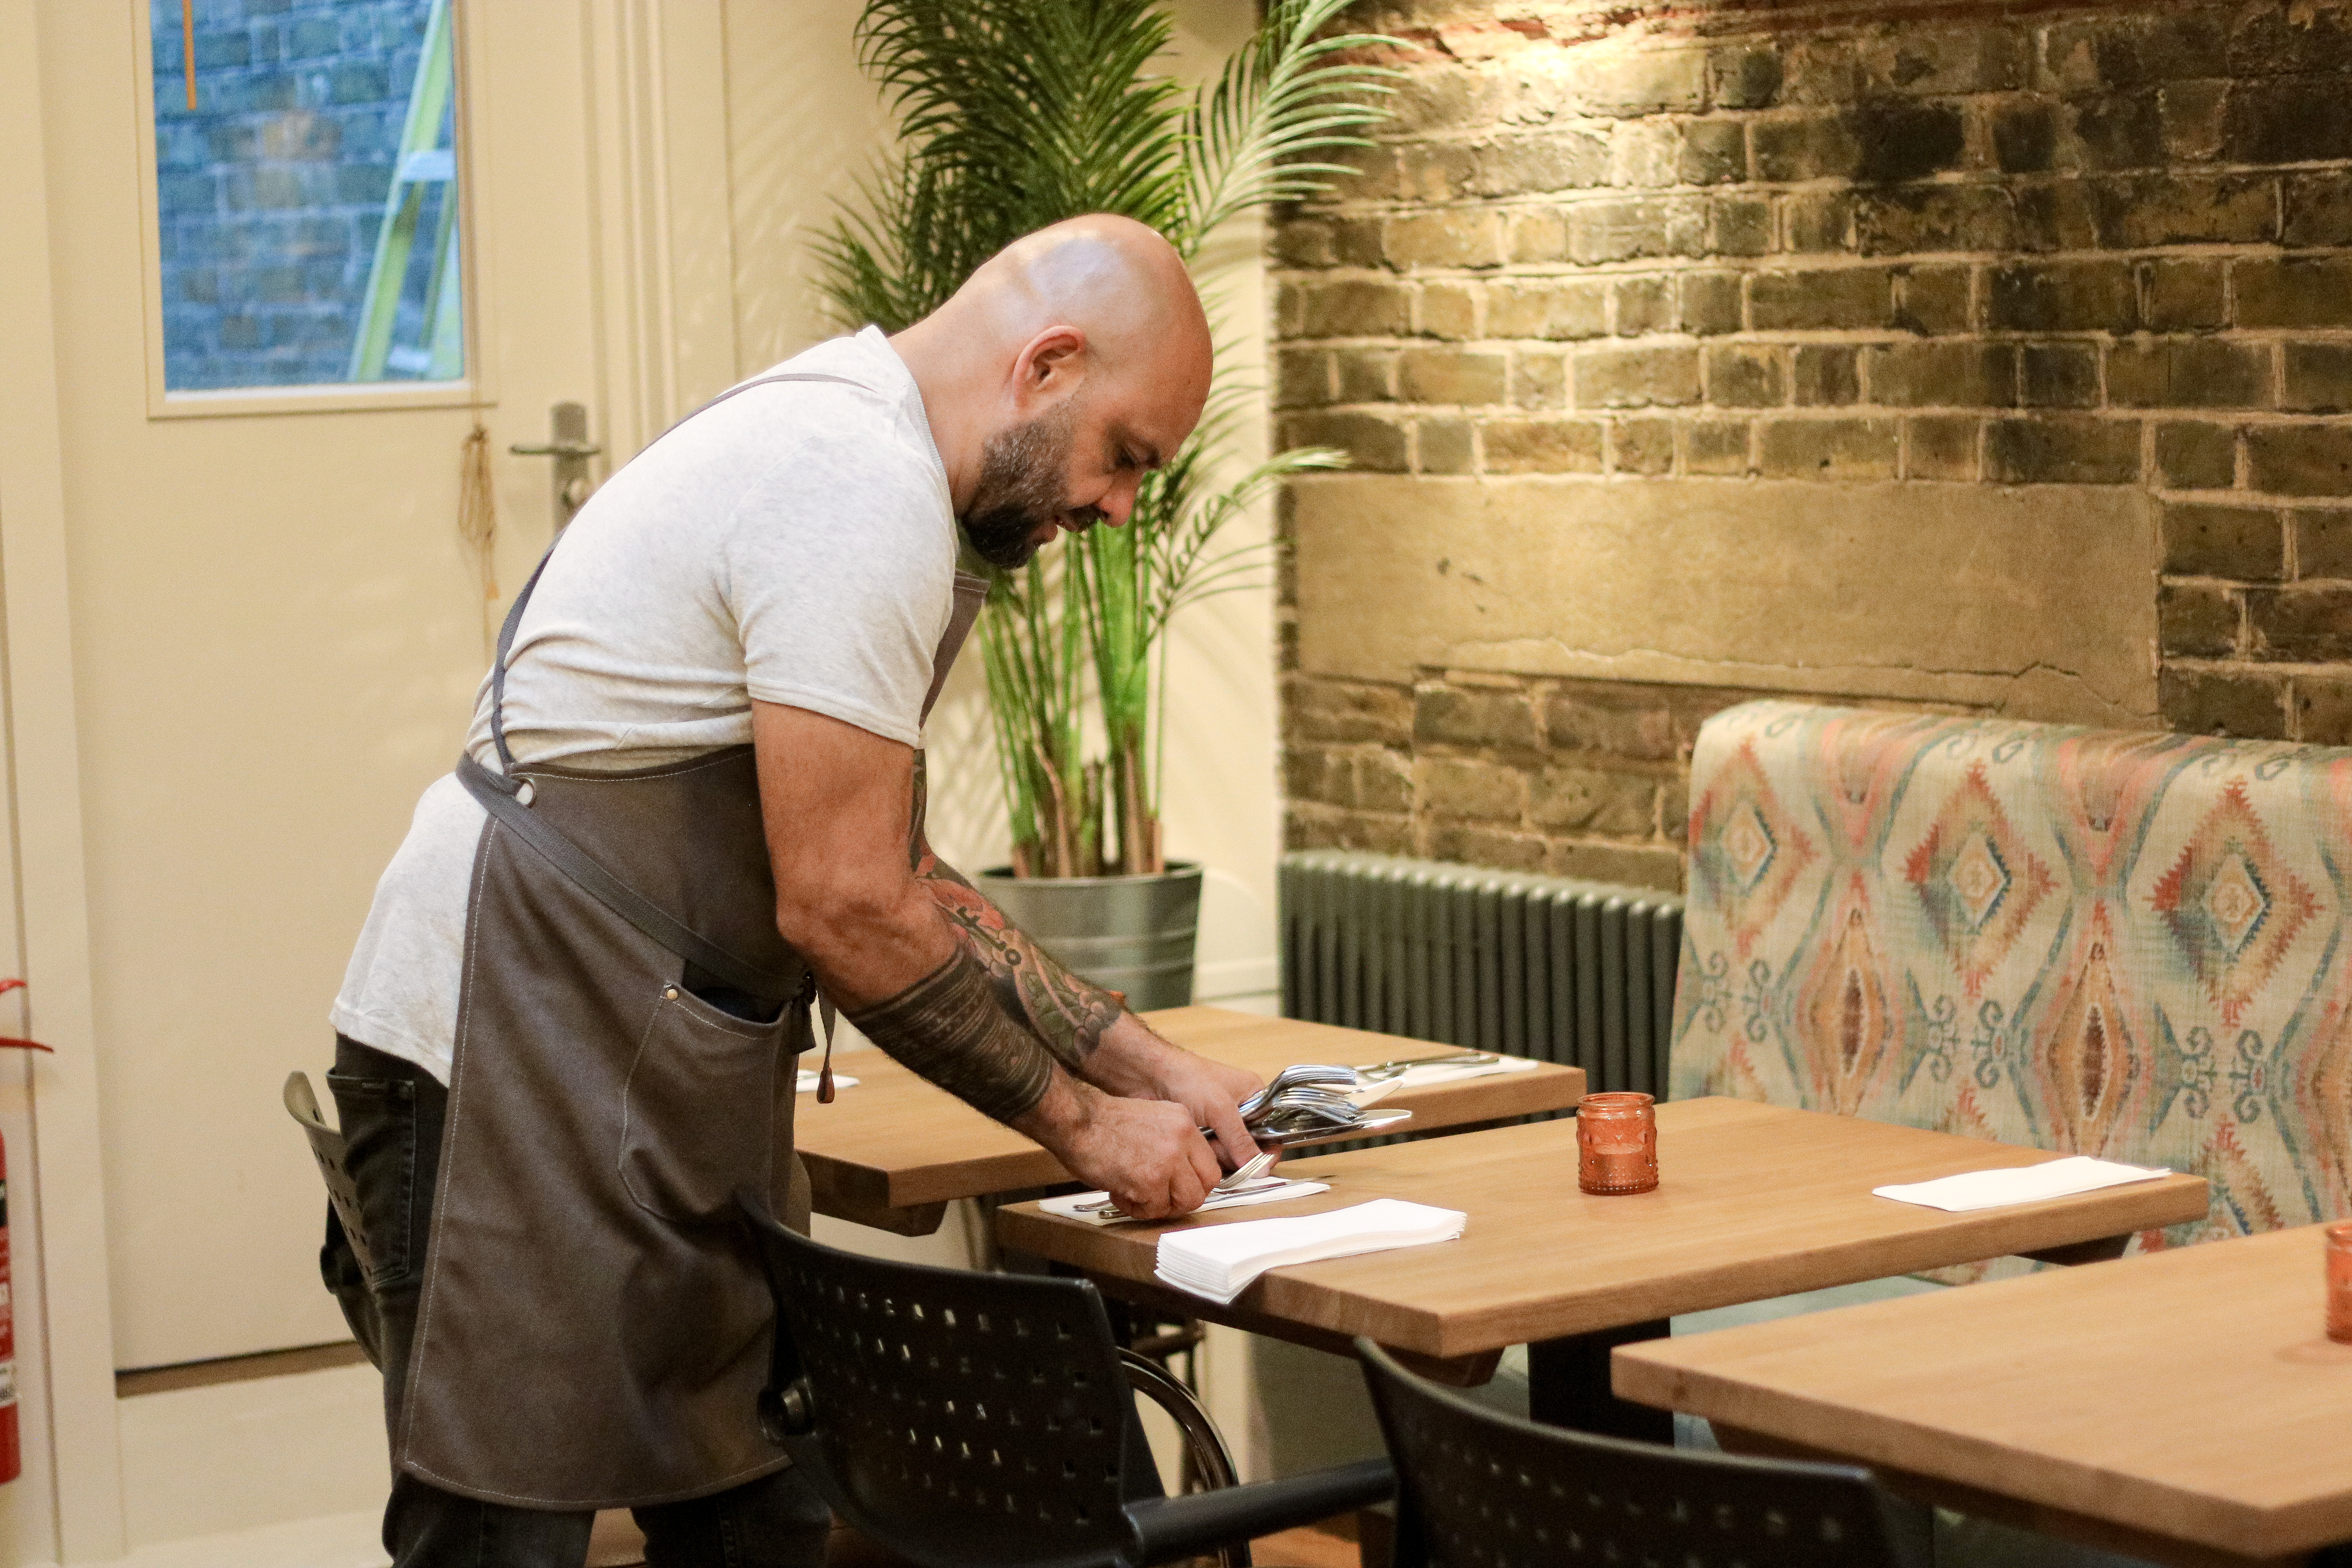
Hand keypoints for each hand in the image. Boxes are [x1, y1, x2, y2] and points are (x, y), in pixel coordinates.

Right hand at [1017, 1075, 1222, 1218]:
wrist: (1076, 1121)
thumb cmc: (1103, 1123)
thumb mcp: (1153, 1120)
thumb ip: (1173, 1142)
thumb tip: (1183, 1174)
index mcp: (1184, 1122)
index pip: (1210, 1163)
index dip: (1195, 1181)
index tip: (1180, 1188)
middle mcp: (1182, 1139)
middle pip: (1206, 1184)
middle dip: (1184, 1198)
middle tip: (1162, 1199)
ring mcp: (1168, 1160)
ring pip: (1186, 1201)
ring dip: (1162, 1207)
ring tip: (1138, 1197)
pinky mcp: (1150, 1181)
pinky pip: (1155, 1210)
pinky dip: (1137, 1210)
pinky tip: (1120, 1194)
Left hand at [1080, 1015, 1265, 1170]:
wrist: (1148, 1076)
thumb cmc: (1187, 1078)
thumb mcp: (1220, 1108)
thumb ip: (1240, 1140)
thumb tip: (1259, 1169)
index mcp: (1253, 1094)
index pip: (1271, 1130)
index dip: (1266, 1150)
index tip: (1257, 1167)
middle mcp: (1239, 1110)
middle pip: (1250, 1146)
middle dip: (1234, 1152)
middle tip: (1217, 1143)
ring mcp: (1219, 1122)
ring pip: (1229, 1153)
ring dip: (1216, 1153)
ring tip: (1202, 1139)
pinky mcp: (1202, 1132)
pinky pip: (1211, 1153)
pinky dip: (1204, 1153)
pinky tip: (1194, 1144)